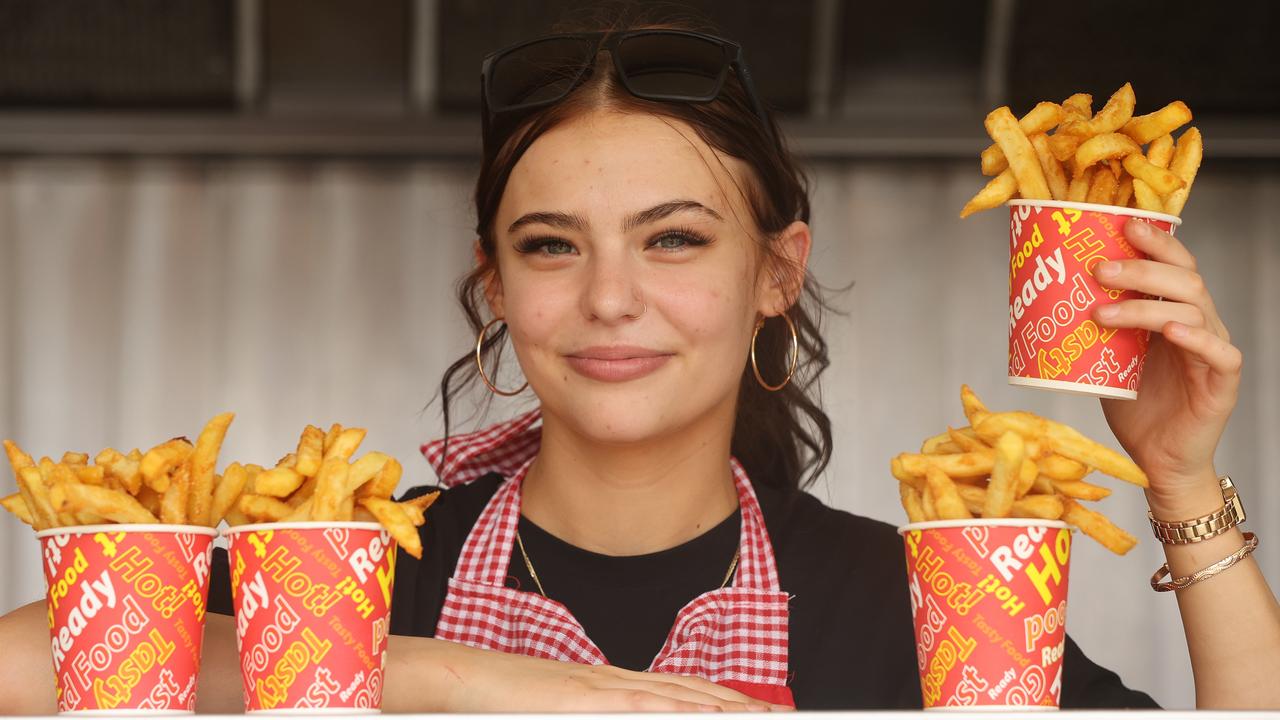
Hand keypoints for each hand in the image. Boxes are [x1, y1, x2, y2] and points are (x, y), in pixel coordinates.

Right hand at [386, 634, 789, 711]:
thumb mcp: (560, 713)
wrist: (461, 678)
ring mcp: (601, 687)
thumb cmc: (503, 700)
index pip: (681, 692)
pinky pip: (639, 706)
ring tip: (762, 717)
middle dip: (740, 706)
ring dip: (723, 708)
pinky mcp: (583, 699)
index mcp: (611, 686)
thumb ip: (593, 714)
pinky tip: (707, 716)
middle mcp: (615, 682)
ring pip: (677, 697)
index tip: (759, 712)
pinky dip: (677, 710)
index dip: (724, 701)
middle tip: (784, 716)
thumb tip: (620, 719)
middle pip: (692, 692)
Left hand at [1092, 218, 1241, 511]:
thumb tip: (1044, 297)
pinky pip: (1219, 353)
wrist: (1157, 460)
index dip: (1155, 240)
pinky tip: (1172, 330)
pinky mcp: (1222, 383)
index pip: (1173, 264)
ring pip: (1194, 309)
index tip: (1123, 224)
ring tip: (1105, 309)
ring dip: (1146, 304)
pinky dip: (1196, 338)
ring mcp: (1213, 351)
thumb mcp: (1105, 358)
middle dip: (1142, 267)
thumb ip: (1093, 328)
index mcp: (1172, 312)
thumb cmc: (1135, 406)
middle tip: (1101, 266)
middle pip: (1184, 279)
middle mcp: (1198, 324)